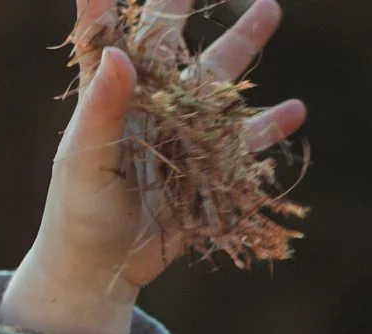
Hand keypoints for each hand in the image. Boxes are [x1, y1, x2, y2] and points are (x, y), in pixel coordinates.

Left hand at [0, 0, 308, 333]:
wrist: (98, 270)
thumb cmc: (78, 212)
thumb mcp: (83, 161)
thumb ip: (100, 109)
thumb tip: (120, 53)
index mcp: (113, 99)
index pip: (113, 38)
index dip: (109, 6)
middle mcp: (152, 109)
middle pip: (180, 49)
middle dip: (192, 10)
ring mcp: (183, 138)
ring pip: (220, 85)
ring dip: (245, 49)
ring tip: (270, 11)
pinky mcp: (206, 172)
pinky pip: (244, 145)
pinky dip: (269, 128)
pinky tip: (293, 110)